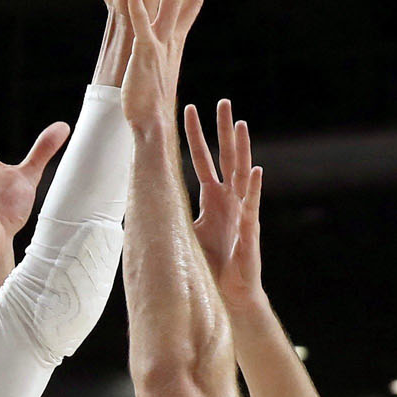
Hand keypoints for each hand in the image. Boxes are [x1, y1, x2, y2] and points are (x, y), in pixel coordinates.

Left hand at [117, 0, 214, 134]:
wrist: (151, 125)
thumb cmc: (149, 104)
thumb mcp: (157, 74)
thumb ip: (160, 59)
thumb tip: (161, 56)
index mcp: (175, 45)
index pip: (190, 10)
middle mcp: (172, 41)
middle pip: (188, 0)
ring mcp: (160, 45)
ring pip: (171, 2)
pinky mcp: (145, 52)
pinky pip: (140, 20)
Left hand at [183, 97, 263, 304]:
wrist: (228, 295)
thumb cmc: (208, 267)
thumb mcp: (184, 236)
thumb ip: (170, 218)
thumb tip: (140, 206)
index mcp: (212, 201)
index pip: (203, 161)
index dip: (195, 137)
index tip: (189, 109)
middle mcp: (229, 201)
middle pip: (225, 157)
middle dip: (221, 130)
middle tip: (221, 101)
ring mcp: (241, 212)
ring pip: (242, 172)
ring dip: (241, 148)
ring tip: (239, 124)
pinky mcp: (249, 230)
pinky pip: (252, 205)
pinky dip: (254, 188)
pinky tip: (256, 170)